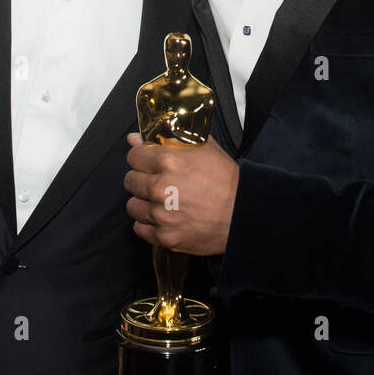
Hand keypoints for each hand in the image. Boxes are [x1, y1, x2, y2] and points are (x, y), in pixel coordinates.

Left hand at [124, 133, 238, 256]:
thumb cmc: (225, 179)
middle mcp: (160, 187)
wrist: (243, 213)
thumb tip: (134, 138)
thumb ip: (165, 139)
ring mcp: (161, 214)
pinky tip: (165, 218)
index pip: (133, 156)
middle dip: (142, 181)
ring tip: (162, 203)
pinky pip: (140, 228)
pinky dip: (149, 225)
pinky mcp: (165, 236)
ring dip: (144, 204)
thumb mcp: (202, 148)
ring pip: (132, 206)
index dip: (141, 159)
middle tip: (158, 184)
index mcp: (168, 161)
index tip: (149, 164)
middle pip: (130, 181)